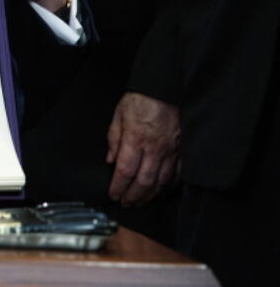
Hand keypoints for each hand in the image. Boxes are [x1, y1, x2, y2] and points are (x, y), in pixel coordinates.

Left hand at [106, 92, 179, 206]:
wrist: (165, 89)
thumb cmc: (140, 101)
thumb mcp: (118, 116)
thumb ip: (114, 140)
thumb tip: (110, 160)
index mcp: (135, 139)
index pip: (125, 170)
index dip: (118, 186)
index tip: (113, 194)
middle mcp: (154, 148)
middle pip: (144, 181)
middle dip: (133, 196)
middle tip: (126, 203)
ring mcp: (171, 151)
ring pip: (161, 181)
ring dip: (150, 195)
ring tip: (141, 201)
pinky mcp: (182, 150)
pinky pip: (178, 174)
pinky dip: (168, 186)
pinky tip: (161, 191)